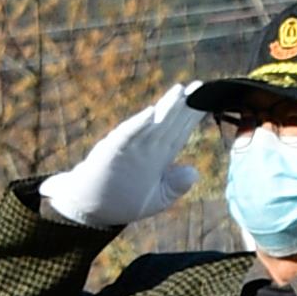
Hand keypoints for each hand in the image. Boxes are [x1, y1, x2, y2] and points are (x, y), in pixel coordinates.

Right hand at [40, 89, 204, 231]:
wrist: (89, 209)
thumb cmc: (122, 202)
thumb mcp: (155, 199)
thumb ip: (175, 186)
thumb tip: (195, 171)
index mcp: (158, 158)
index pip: (179, 132)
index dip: (192, 117)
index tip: (207, 99)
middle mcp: (145, 149)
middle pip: (169, 124)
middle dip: (184, 106)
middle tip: (200, 86)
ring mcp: (129, 149)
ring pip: (151, 125)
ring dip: (165, 108)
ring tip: (180, 91)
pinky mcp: (112, 152)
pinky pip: (127, 137)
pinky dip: (138, 125)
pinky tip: (151, 113)